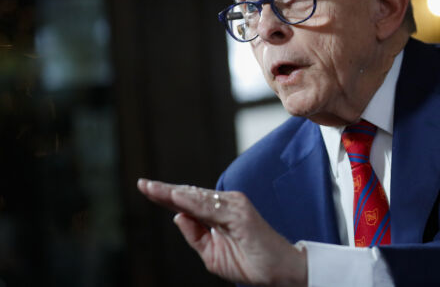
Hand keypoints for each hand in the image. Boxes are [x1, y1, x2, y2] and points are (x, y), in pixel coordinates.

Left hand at [137, 179, 307, 286]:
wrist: (279, 273)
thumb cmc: (250, 262)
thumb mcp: (212, 254)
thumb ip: (195, 235)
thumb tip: (176, 215)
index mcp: (218, 214)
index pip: (188, 203)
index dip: (166, 196)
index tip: (145, 187)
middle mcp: (226, 205)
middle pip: (190, 195)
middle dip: (165, 191)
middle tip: (142, 184)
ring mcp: (234, 207)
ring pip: (198, 198)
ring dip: (174, 193)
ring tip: (153, 189)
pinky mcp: (241, 214)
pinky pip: (211, 208)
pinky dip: (193, 202)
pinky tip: (176, 198)